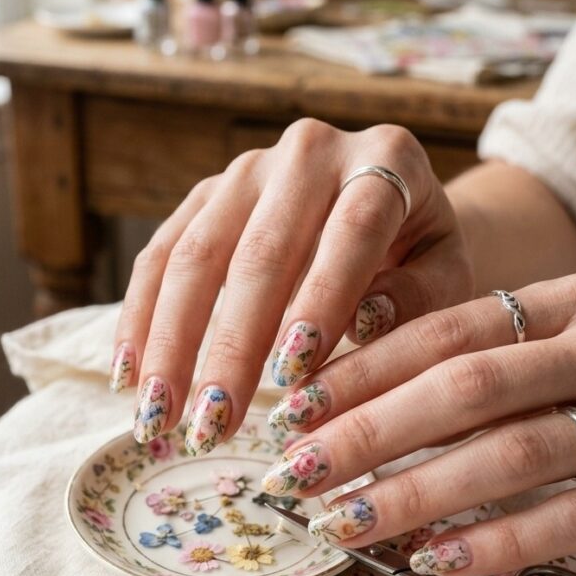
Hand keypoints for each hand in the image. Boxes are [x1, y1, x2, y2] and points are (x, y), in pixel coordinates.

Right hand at [111, 120, 472, 452]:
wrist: (395, 200)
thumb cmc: (422, 252)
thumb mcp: (447, 274)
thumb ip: (417, 299)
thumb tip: (361, 325)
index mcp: (387, 159)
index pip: (352, 229)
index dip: (321, 299)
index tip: (290, 375)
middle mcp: (311, 150)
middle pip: (260, 250)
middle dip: (230, 345)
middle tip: (212, 425)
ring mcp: (249, 167)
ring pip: (196, 253)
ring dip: (170, 341)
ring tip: (158, 416)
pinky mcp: (208, 192)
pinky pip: (162, 252)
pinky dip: (141, 315)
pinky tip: (127, 374)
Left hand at [261, 273, 575, 575]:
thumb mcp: (548, 349)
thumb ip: (473, 364)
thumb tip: (342, 407)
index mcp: (566, 304)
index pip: (444, 333)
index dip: (362, 373)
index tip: (291, 410)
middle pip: (465, 389)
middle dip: (368, 435)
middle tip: (294, 474)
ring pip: (511, 455)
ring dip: (415, 493)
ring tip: (342, 524)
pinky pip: (573, 519)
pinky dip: (498, 541)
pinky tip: (433, 558)